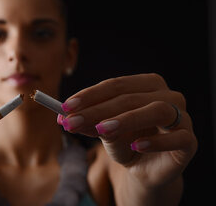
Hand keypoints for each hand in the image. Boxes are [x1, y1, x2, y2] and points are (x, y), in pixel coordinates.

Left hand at [58, 73, 196, 187]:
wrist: (146, 169)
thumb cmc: (125, 142)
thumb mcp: (104, 132)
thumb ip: (90, 122)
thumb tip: (66, 118)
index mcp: (147, 85)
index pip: (115, 85)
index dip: (89, 95)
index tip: (65, 106)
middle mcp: (167, 95)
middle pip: (131, 97)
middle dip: (97, 110)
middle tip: (72, 122)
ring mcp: (182, 116)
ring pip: (156, 110)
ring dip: (126, 120)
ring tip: (101, 130)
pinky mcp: (189, 141)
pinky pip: (177, 138)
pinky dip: (155, 141)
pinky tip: (135, 146)